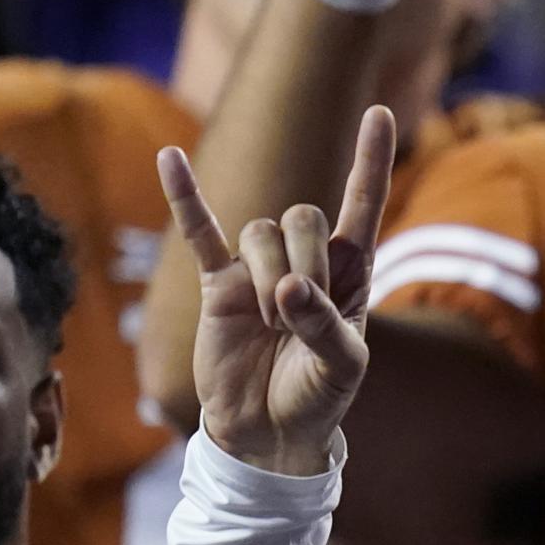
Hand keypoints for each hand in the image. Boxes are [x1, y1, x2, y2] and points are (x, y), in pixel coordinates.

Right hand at [162, 106, 393, 475]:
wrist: (267, 432)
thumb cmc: (317, 397)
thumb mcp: (342, 369)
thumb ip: (324, 326)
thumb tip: (288, 289)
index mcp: (350, 273)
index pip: (363, 203)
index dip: (370, 160)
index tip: (377, 112)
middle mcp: (306, 260)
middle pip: (304, 216)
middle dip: (305, 260)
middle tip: (297, 311)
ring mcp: (258, 268)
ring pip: (260, 232)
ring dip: (266, 276)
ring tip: (268, 322)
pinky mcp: (218, 284)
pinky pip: (200, 232)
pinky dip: (185, 197)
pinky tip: (167, 157)